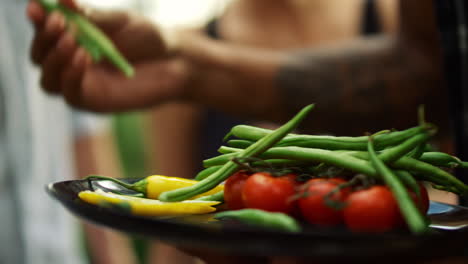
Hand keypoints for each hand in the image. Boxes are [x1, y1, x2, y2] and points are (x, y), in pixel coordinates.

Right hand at [27, 0, 188, 111]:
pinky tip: (85, 57)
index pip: (44, 30)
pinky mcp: (93, 101)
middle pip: (39, 56)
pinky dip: (72, 75)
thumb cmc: (148, 38)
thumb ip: (93, 17)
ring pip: (48, 80)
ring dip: (54, 59)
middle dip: (44, 39)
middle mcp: (71, 61)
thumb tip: (64, 0)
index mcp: (73, 37)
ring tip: (74, 41)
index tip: (37, 7)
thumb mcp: (120, 22)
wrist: (176, 61)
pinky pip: (71, 93)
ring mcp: (81, 83)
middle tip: (59, 22)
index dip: (37, 18)